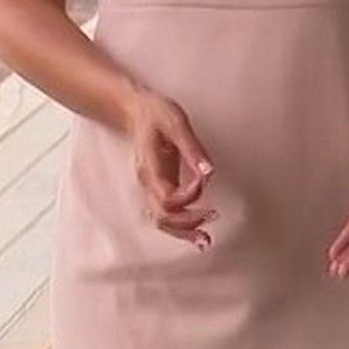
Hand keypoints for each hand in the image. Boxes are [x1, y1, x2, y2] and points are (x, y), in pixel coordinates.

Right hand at [122, 89, 216, 249]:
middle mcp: (148, 183)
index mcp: (150, 169)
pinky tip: (197, 231)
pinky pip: (167, 214)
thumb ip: (193, 149)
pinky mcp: (160, 188)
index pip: (168, 197)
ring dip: (185, 231)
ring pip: (163, 221)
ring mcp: (152, 188)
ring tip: (206, 238)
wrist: (135, 111)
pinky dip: (182, 226)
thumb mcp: (176, 124)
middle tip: (213, 214)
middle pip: (163, 217)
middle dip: (189, 222)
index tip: (205, 178)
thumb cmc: (155, 114)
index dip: (190, 194)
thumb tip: (209, 173)